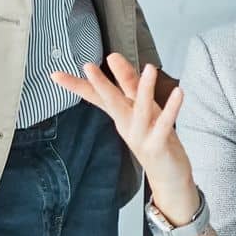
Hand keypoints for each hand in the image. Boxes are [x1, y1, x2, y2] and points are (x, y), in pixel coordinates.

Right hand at [52, 55, 195, 219]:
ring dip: (145, 89)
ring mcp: (141, 137)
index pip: (96, 98)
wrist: (168, 178)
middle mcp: (127, 126)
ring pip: (140, 110)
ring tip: (149, 68)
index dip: (77, 86)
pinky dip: (172, 108)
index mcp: (121, 116)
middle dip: (100, 85)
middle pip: (111, 103)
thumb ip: (129, 83)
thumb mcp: (142, 108)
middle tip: (88, 67)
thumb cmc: (155, 139)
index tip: (55, 74)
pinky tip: (179, 92)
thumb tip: (114, 57)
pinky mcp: (158, 146)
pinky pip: (164, 124)